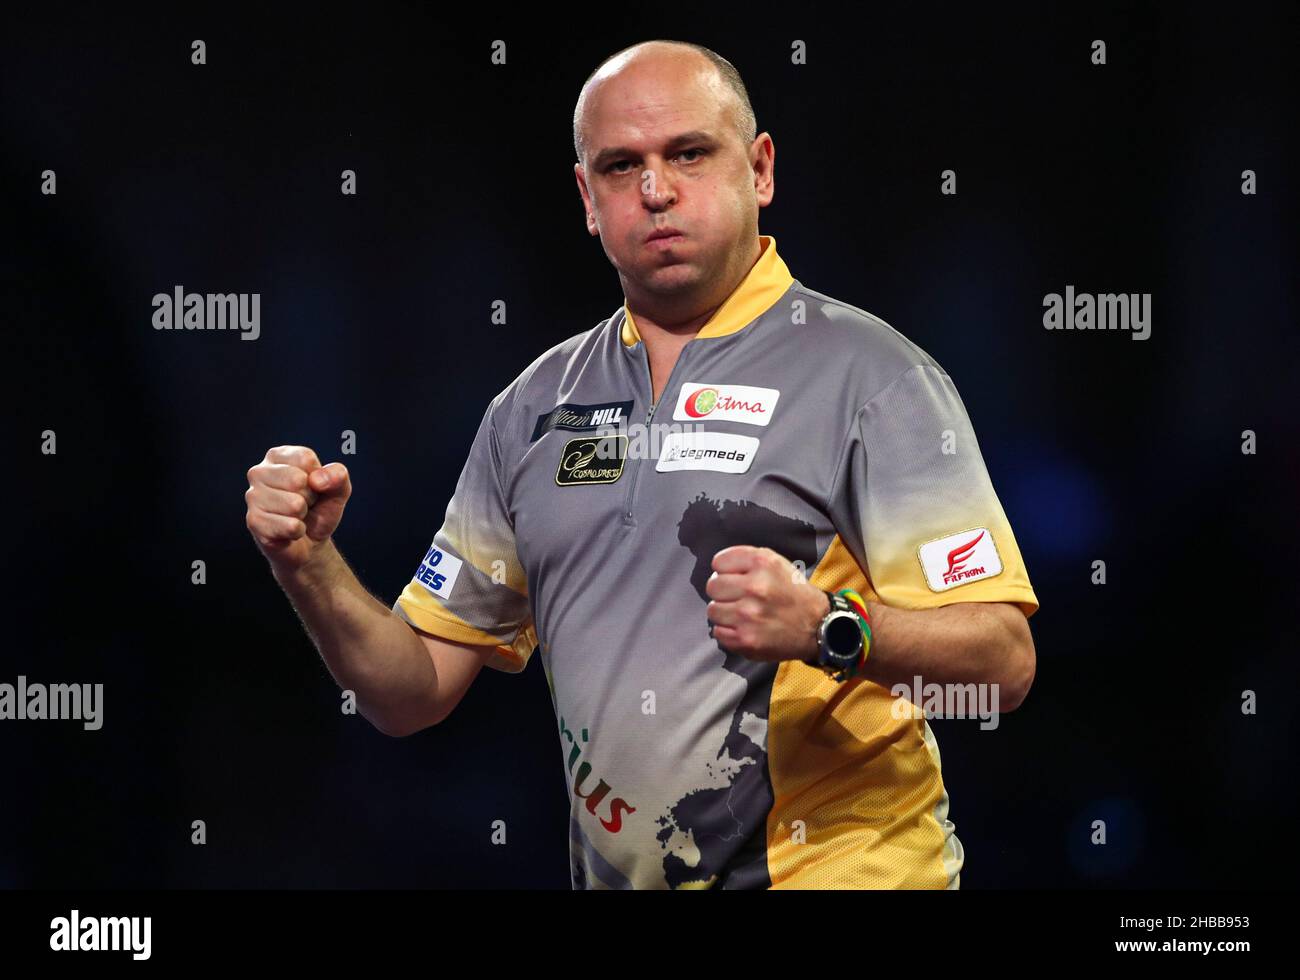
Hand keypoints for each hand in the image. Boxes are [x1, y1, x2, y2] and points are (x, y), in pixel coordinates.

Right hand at [245, 445, 351, 570]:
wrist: (309, 542)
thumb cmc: (319, 508)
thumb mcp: (338, 489)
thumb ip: (337, 475)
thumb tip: (316, 480)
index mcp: (277, 456)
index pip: (305, 459)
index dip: (319, 478)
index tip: (313, 487)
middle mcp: (259, 472)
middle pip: (297, 480)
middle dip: (310, 497)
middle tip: (304, 505)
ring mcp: (253, 497)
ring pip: (294, 505)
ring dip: (302, 515)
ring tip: (296, 516)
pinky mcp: (253, 521)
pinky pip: (290, 526)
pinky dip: (298, 531)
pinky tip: (289, 531)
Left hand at [705, 545, 829, 661]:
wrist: (817, 625)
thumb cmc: (793, 593)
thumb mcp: (777, 563)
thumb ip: (746, 560)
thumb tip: (716, 570)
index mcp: (762, 563)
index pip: (719, 562)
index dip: (725, 571)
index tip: (735, 578)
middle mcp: (755, 587)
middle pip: (712, 586)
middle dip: (723, 592)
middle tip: (738, 598)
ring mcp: (748, 615)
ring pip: (713, 610)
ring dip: (724, 613)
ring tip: (742, 614)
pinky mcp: (746, 639)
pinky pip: (718, 632)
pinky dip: (728, 632)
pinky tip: (744, 628)